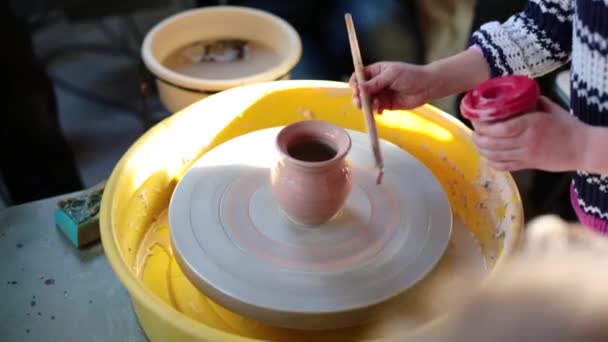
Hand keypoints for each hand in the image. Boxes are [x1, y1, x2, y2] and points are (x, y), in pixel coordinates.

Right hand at [349, 61, 438, 112]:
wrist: (427, 87)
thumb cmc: (411, 75)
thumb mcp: (391, 75)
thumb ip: (375, 82)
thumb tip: (359, 88)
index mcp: (376, 71)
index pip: (359, 76)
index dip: (355, 82)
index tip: (356, 89)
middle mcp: (376, 83)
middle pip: (360, 91)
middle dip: (358, 97)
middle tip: (360, 102)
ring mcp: (381, 94)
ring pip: (367, 101)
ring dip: (367, 105)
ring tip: (375, 105)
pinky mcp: (386, 105)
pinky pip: (376, 109)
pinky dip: (375, 111)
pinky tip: (380, 110)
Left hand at [471, 96, 587, 171]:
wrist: (582, 148)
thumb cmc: (568, 126)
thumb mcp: (550, 108)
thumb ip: (531, 102)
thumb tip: (514, 96)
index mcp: (532, 125)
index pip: (502, 128)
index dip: (485, 127)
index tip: (477, 121)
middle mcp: (526, 142)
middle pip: (494, 143)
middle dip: (479, 138)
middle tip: (474, 132)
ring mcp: (526, 156)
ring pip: (496, 156)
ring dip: (482, 150)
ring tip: (477, 142)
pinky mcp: (528, 165)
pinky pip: (504, 166)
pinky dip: (492, 162)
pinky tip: (487, 156)